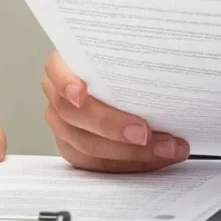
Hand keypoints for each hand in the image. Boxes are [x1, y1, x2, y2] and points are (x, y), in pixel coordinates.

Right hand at [39, 49, 188, 171]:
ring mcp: (64, 127)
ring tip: (165, 148)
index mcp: (64, 66)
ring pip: (87, 146)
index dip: (66, 83)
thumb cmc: (125, 68)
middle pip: (74, 115)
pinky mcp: (76, 150)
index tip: (81, 94)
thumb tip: (162, 57)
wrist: (124, 87)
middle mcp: (58, 97)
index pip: (55, 71)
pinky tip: (155, 159)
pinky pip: (98, 165)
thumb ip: (130, 57)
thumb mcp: (124, 55)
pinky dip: (129, 164)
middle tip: (144, 133)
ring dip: (131, 152)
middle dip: (112, 127)